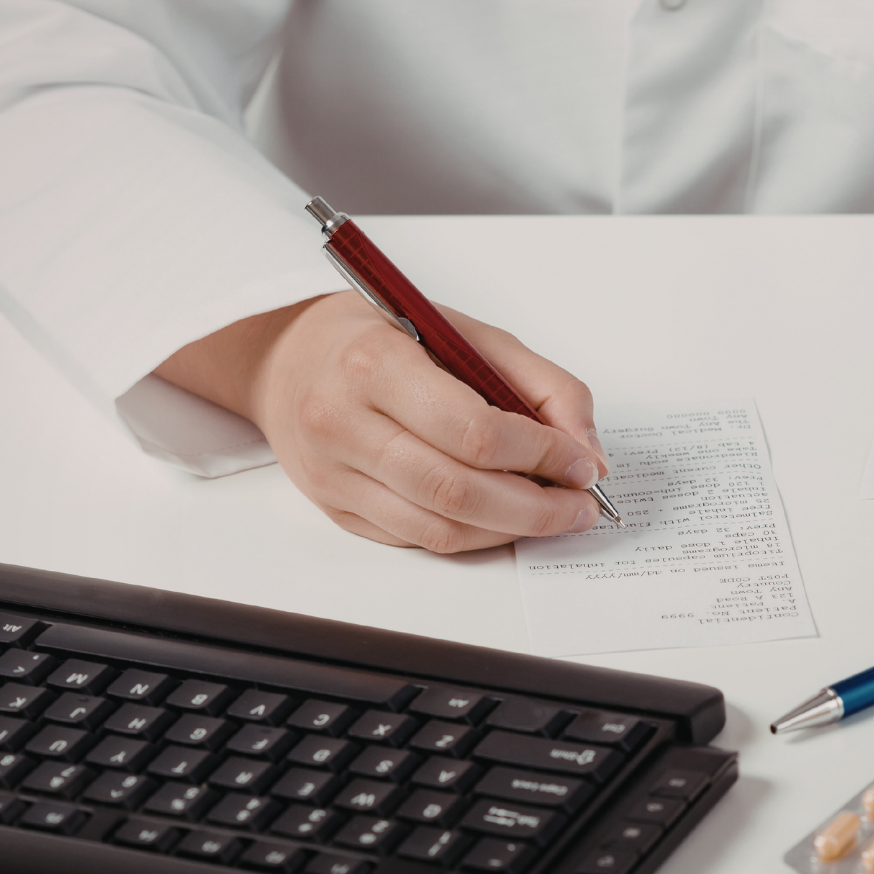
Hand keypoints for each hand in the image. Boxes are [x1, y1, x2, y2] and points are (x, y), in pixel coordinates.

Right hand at [156, 291, 609, 551]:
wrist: (287, 357)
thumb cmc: (382, 338)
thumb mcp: (468, 333)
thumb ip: (542, 385)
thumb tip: (587, 451)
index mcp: (375, 364)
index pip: (473, 430)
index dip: (540, 455)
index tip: (582, 464)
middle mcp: (343, 422)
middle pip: (457, 491)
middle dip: (536, 508)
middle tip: (580, 506)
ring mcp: (333, 474)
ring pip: (439, 528)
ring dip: (510, 531)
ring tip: (553, 515)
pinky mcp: (335, 509)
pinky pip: (417, 540)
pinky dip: (473, 537)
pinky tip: (504, 519)